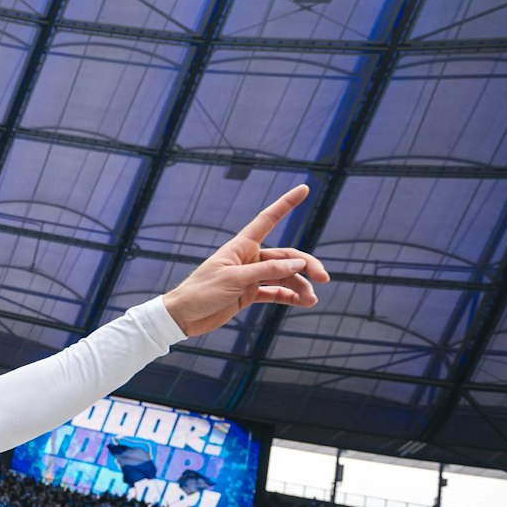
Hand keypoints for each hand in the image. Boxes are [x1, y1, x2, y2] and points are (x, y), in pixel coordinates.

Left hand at [161, 185, 328, 337]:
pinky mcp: (249, 294)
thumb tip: (297, 264)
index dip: (286, 204)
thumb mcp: (234, 280)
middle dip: (306, 266)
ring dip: (300, 286)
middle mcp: (249, 258)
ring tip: (311, 300)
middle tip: (324, 278)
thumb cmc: (201, 292)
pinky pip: (275, 292)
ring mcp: (250, 276)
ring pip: (284, 276)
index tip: (304, 189)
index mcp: (241, 246)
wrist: (183, 317)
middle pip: (285, 257)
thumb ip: (266, 271)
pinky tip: (303, 301)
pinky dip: (290, 296)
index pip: (268, 219)